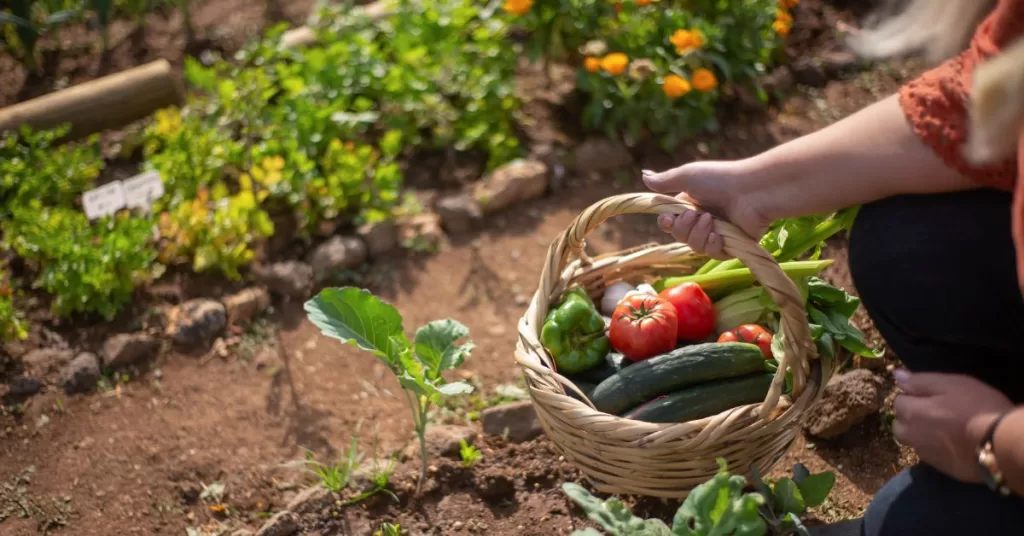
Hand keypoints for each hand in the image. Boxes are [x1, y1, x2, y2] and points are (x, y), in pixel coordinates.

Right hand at [642, 160, 771, 258]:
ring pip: (694, 246)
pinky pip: (712, 254)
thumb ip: (665, 181)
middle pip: (679, 236)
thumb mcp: (688, 176)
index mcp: (691, 204)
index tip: (667, 219)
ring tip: (711, 220)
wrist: (751, 191)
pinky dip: (712, 245)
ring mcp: (717, 233)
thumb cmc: (720, 179)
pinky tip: (718, 236)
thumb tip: (643, 175)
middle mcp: (703, 220)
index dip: (666, 223)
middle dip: (683, 228)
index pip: (670, 222)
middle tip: (695, 215)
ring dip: (698, 234)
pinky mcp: (731, 245)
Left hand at [893, 369, 1013, 482]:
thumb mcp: (951, 384)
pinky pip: (929, 455)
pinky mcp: (941, 469)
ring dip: (919, 434)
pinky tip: (951, 443)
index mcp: (911, 413)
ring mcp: (926, 455)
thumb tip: (896, 375)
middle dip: (909, 417)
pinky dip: (934, 448)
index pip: (898, 401)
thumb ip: (920, 381)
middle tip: (933, 412)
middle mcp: (912, 436)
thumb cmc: (977, 407)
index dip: (912, 396)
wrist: (1001, 444)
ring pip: (912, 441)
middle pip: (899, 425)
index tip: (930, 396)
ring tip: (942, 428)